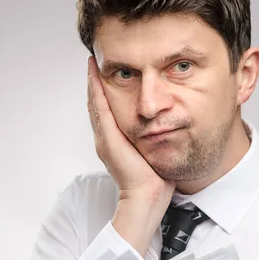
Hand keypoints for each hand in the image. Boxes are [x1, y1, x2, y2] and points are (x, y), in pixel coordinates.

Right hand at [87, 56, 174, 202]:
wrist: (147, 196)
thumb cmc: (154, 181)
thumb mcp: (153, 153)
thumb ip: (153, 141)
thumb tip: (166, 130)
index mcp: (115, 143)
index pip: (106, 114)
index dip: (104, 94)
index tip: (104, 77)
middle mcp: (106, 140)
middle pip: (97, 105)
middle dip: (95, 84)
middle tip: (94, 63)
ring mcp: (105, 138)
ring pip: (95, 104)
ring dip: (93, 82)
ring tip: (92, 64)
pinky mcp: (108, 138)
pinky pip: (100, 108)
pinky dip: (96, 90)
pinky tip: (95, 75)